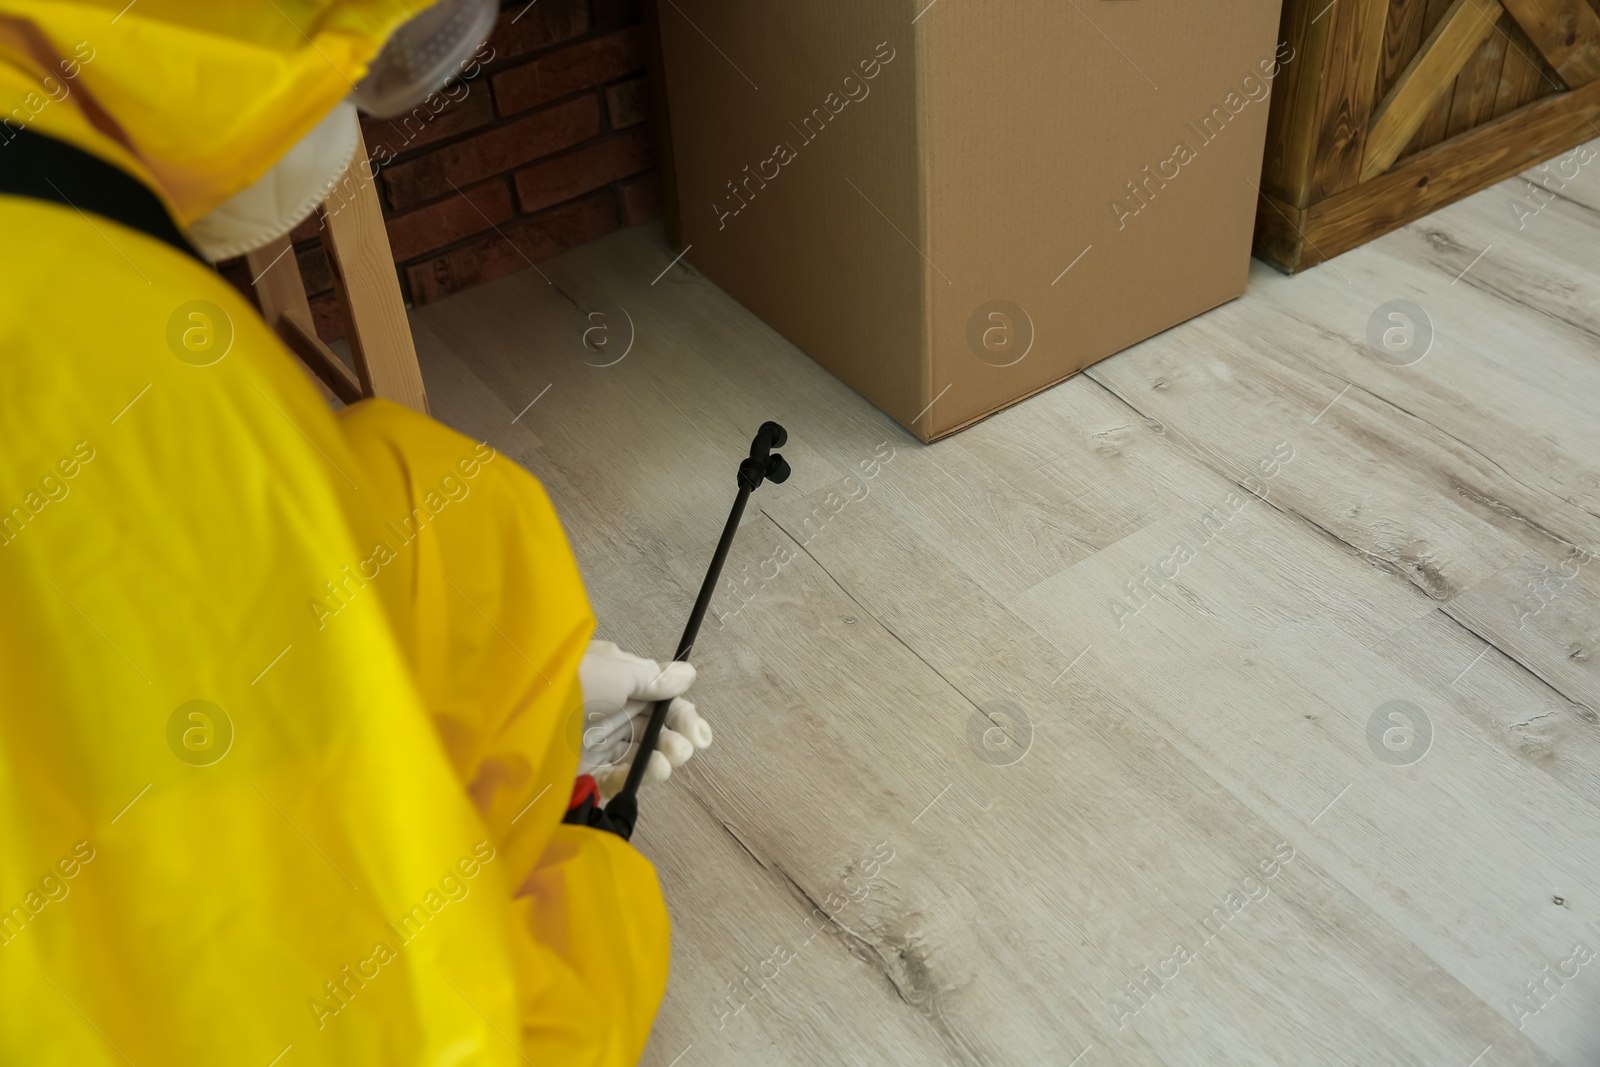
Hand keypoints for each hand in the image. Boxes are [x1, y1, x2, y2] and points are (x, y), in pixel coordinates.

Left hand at [577, 640, 712, 797]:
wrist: (523, 715)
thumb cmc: (573, 682)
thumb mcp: (617, 671)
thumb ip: (654, 677)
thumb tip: (688, 674)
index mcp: (619, 681)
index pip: (662, 700)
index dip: (684, 718)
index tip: (700, 736)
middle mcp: (612, 709)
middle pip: (656, 729)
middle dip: (674, 740)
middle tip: (681, 751)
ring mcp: (598, 740)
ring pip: (641, 754)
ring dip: (659, 760)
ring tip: (665, 765)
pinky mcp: (585, 769)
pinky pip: (618, 776)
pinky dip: (635, 777)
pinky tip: (647, 774)